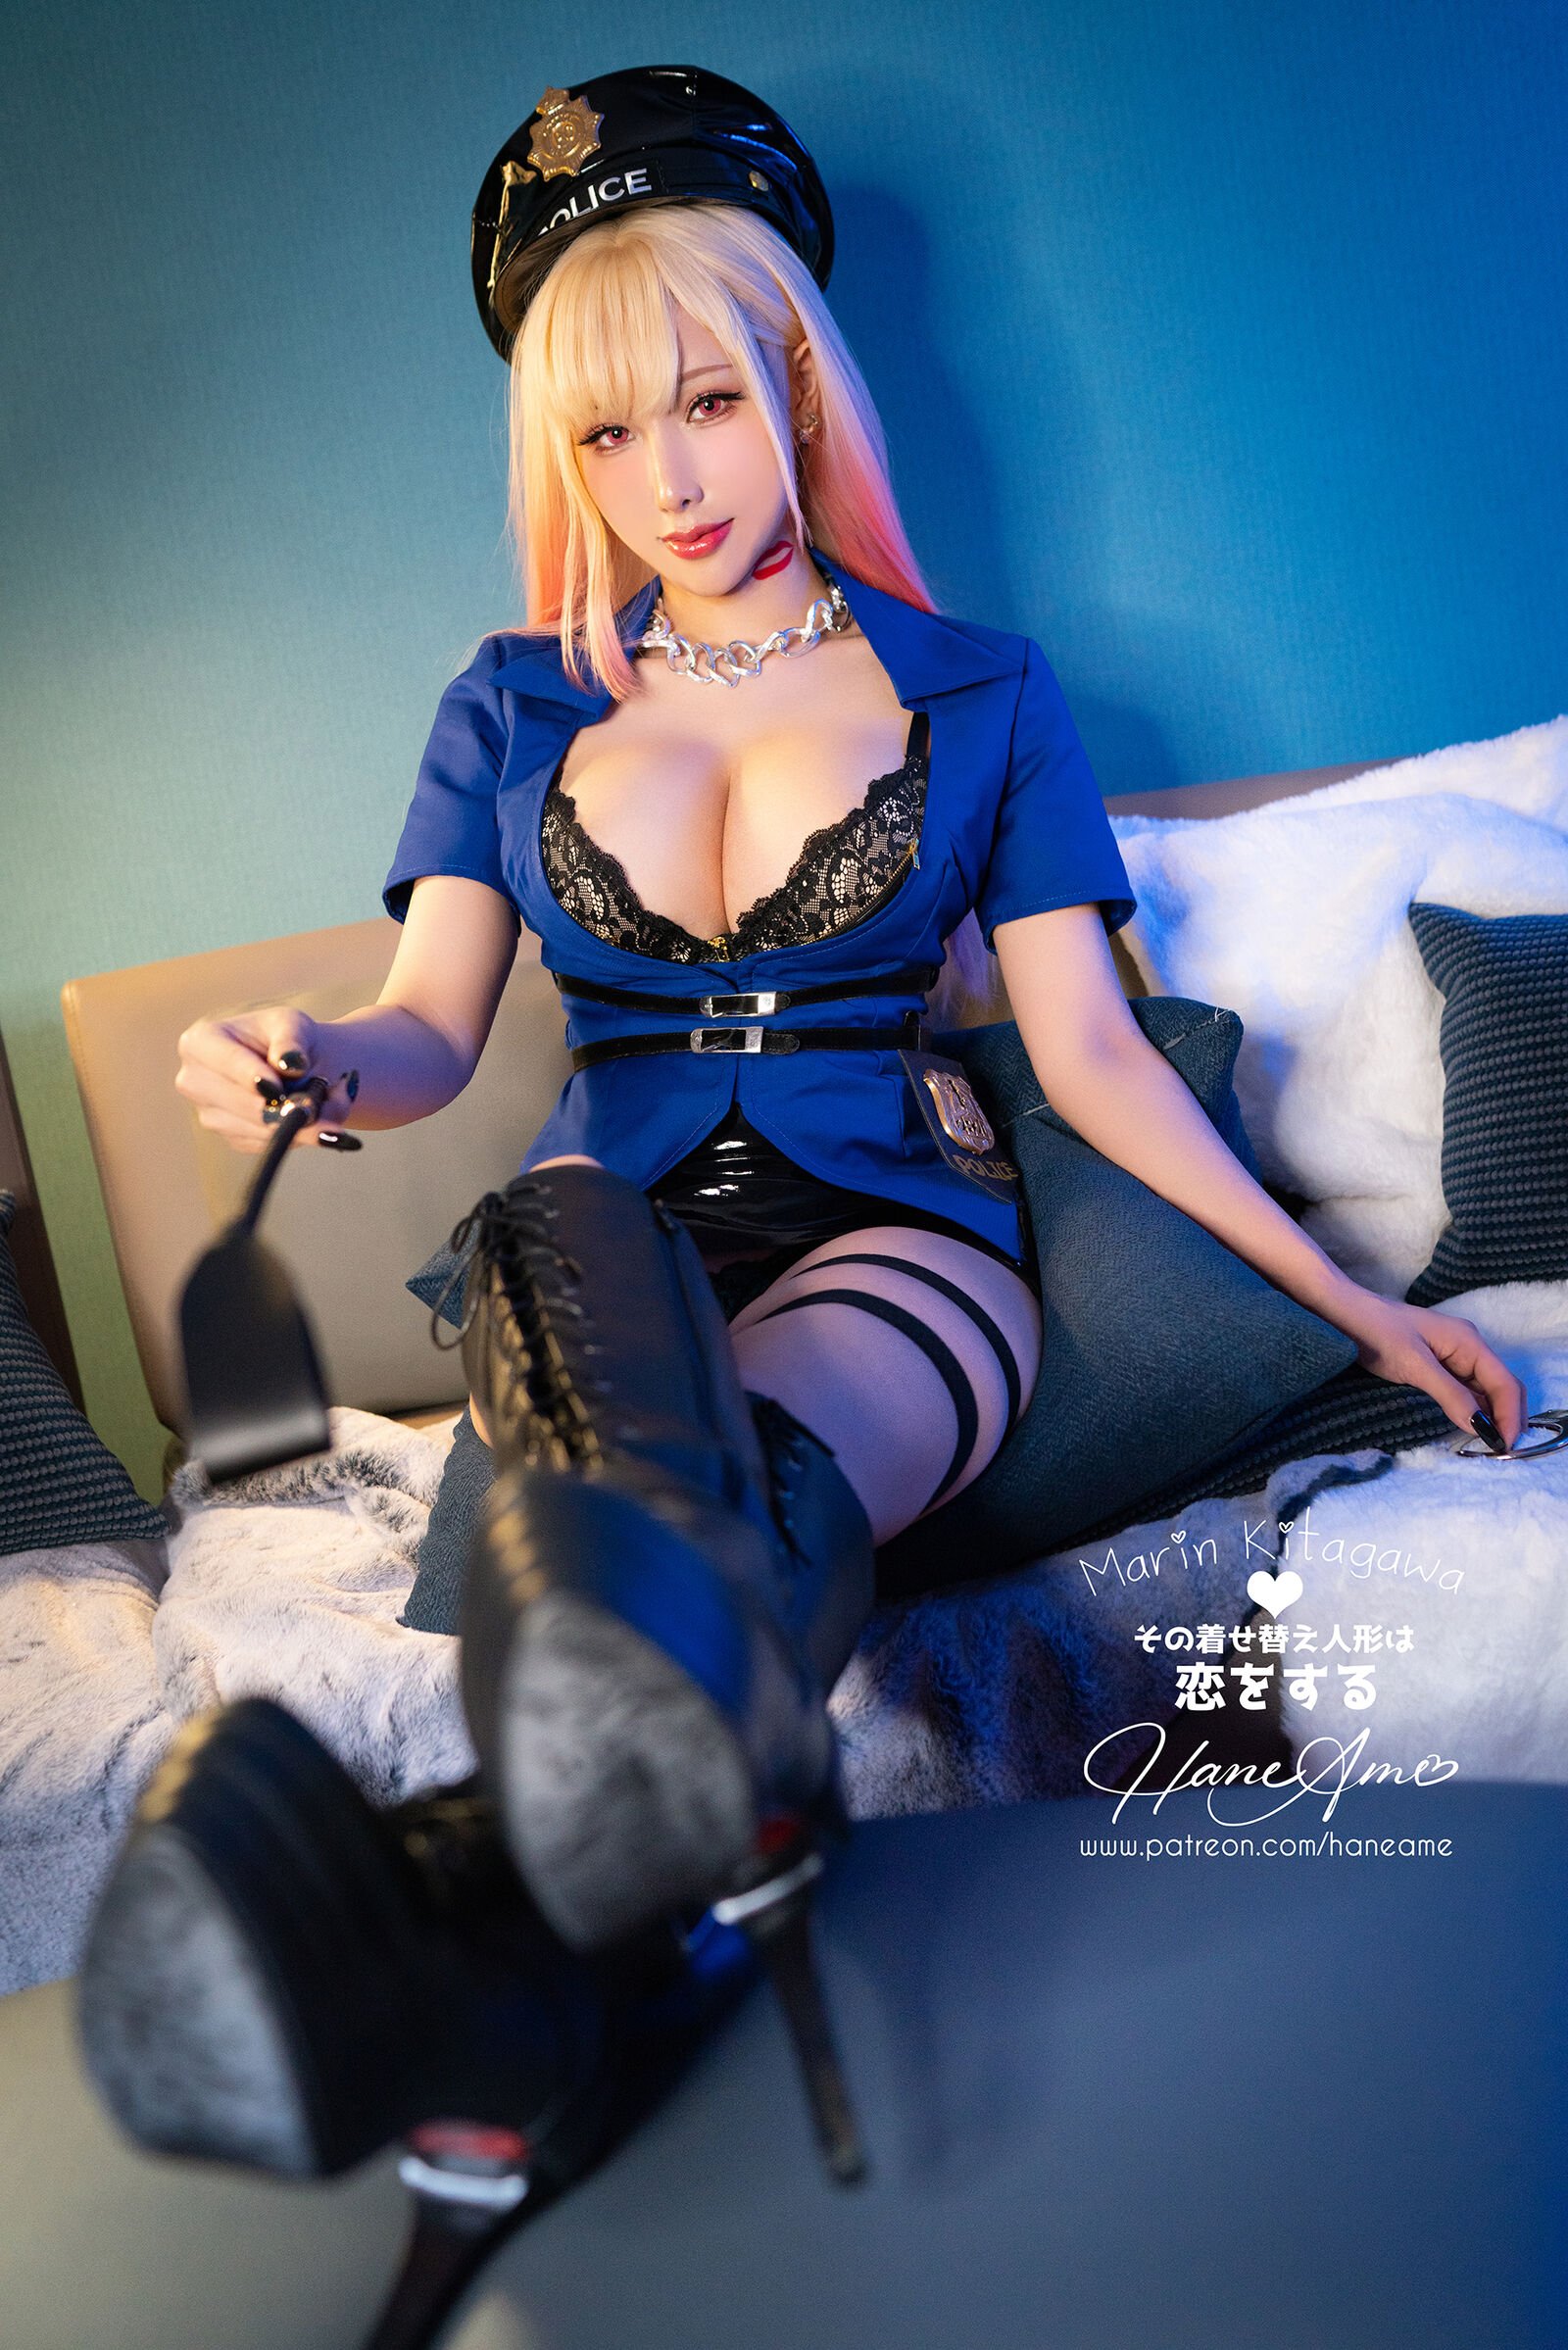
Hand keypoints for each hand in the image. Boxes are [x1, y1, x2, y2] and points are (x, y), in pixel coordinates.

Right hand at [174, 1008, 358, 1155]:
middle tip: (317, 1109)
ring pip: (254, 1128)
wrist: (299, 1066)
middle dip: (280, 1108)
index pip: (225, 1061)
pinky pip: (265, 1144)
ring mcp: (209, 1114)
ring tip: (327, 1107)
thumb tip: (290, 1064)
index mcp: (200, 1042)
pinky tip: (313, 1120)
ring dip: (295, 1125)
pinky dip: (295, 1136)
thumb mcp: (292, 1024)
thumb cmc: (288, 1038)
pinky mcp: (231, 1138)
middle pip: (238, 1102)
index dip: (252, 1076)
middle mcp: (194, 1081)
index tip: (277, 1088)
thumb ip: (291, 1040)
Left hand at [1329, 1284, 1528, 1451]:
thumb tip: (1481, 1426)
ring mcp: (1452, 1355)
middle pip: (1500, 1387)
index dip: (1511, 1416)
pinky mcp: (1435, 1364)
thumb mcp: (1414, 1366)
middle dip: (1506, 1418)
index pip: (1505, 1383)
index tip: (1505, 1447)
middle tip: (1501, 1452)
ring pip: (1483, 1391)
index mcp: (1469, 1341)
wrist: (1340, 1311)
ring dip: (1490, 1416)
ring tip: (1489, 1446)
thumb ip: (1450, 1395)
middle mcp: (1467, 1347)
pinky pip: (1463, 1390)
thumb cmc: (1375, 1331)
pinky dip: (1471, 1409)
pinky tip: (1468, 1427)